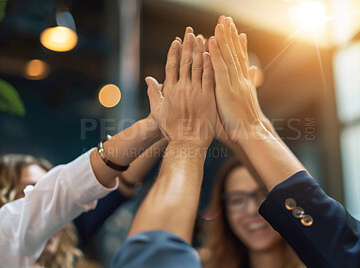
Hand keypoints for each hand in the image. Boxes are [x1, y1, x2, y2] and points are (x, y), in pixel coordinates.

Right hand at [146, 28, 216, 148]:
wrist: (188, 143)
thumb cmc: (172, 130)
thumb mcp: (158, 112)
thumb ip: (154, 94)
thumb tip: (148, 79)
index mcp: (170, 90)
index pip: (171, 66)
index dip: (174, 52)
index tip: (177, 41)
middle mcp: (182, 88)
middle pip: (185, 62)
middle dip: (188, 45)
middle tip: (190, 32)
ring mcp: (196, 92)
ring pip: (198, 66)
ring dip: (199, 50)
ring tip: (201, 37)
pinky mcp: (208, 97)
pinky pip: (210, 77)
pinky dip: (210, 64)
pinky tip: (211, 54)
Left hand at [209, 17, 267, 142]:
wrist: (251, 134)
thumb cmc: (246, 122)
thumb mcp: (247, 100)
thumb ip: (249, 84)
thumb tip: (254, 72)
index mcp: (243, 82)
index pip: (239, 59)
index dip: (238, 44)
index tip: (236, 31)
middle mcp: (240, 79)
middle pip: (235, 53)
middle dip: (231, 35)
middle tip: (227, 19)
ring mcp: (234, 83)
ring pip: (228, 56)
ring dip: (224, 38)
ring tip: (221, 22)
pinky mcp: (226, 89)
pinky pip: (220, 68)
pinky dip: (216, 53)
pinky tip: (212, 40)